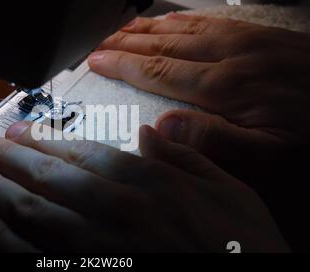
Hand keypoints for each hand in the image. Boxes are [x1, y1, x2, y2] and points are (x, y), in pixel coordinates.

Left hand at [0, 122, 288, 251]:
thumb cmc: (240, 247)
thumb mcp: (228, 190)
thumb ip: (185, 157)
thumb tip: (151, 134)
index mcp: (148, 184)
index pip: (82, 152)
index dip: (42, 139)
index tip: (14, 130)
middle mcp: (115, 212)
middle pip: (47, 177)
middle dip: (4, 158)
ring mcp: (97, 249)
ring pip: (32, 214)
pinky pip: (36, 256)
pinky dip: (3, 238)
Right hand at [88, 14, 309, 181]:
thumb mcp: (271, 155)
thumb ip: (216, 141)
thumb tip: (165, 125)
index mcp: (227, 87)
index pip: (159, 72)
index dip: (123, 65)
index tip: (96, 60)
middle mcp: (231, 56)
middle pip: (165, 46)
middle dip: (125, 43)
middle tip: (97, 42)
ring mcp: (246, 40)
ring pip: (183, 29)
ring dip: (146, 29)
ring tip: (120, 29)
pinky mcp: (260, 33)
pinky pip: (209, 20)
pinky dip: (180, 19)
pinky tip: (168, 20)